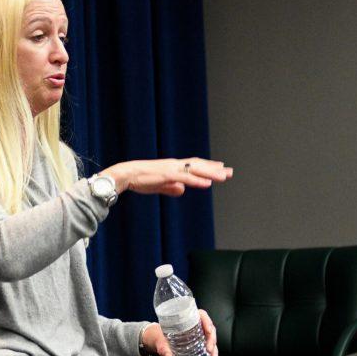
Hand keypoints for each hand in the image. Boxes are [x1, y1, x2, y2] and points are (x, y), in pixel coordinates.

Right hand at [103, 157, 231, 197]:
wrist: (126, 174)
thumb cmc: (140, 180)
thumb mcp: (159, 185)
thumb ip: (171, 187)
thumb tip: (182, 190)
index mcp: (173, 167)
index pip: (195, 165)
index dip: (208, 166)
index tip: (221, 167)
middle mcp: (175, 165)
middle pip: (199, 166)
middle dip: (215, 169)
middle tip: (230, 172)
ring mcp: (172, 169)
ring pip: (196, 170)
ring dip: (211, 173)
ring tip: (224, 176)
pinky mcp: (167, 175)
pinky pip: (185, 178)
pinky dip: (197, 181)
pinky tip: (207, 184)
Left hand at [140, 311, 218, 355]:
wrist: (157, 341)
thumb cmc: (159, 336)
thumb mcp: (160, 340)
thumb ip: (163, 348)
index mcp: (187, 318)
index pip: (202, 315)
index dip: (207, 321)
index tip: (208, 330)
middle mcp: (195, 325)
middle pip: (209, 328)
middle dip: (212, 339)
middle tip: (209, 349)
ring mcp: (198, 334)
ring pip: (211, 339)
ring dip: (214, 348)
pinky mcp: (199, 343)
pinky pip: (208, 346)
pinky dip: (211, 353)